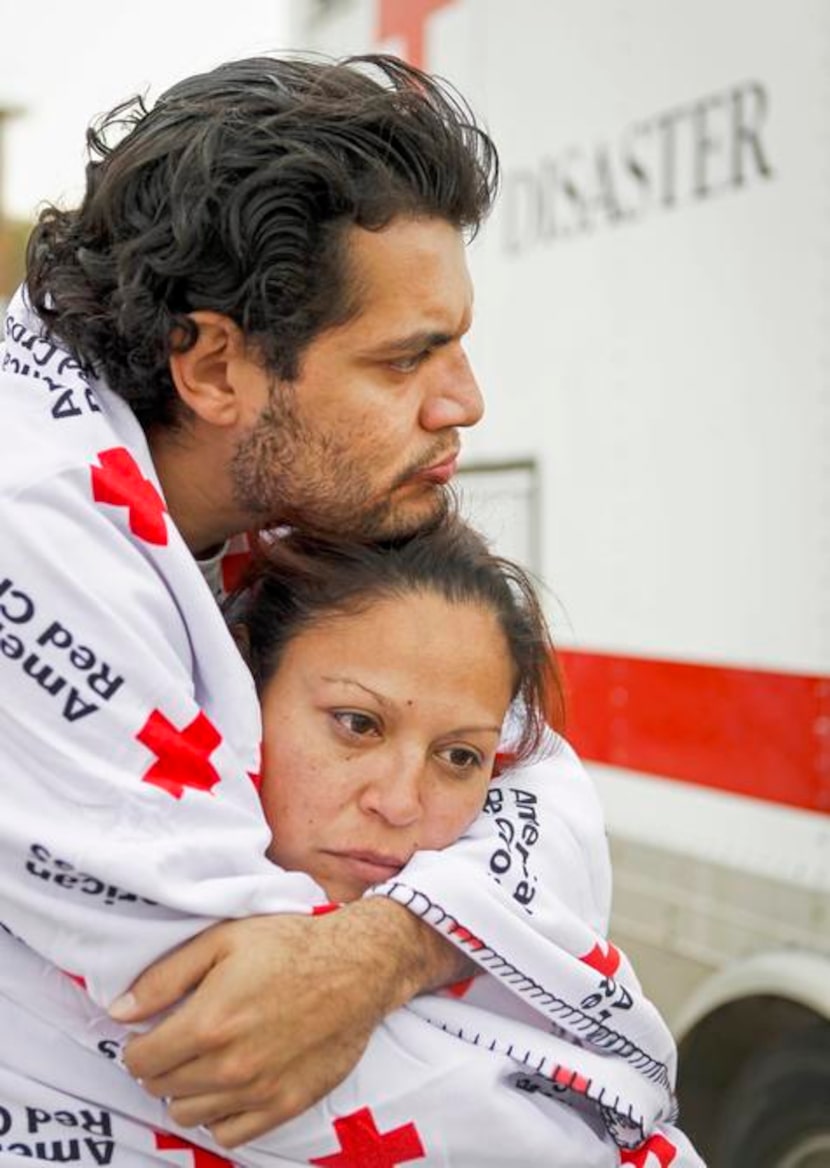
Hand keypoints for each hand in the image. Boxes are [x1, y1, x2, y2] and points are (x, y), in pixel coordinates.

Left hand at [111, 899, 469, 1146]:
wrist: (358, 966)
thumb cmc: (291, 945)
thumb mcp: (223, 940)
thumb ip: (164, 977)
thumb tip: (118, 1012)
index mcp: (209, 1022)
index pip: (140, 1059)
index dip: (138, 1044)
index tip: (151, 1031)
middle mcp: (230, 1065)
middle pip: (161, 1088)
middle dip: (161, 1064)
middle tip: (179, 1040)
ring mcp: (259, 1091)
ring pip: (189, 1115)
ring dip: (186, 1091)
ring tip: (204, 1061)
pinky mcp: (286, 1105)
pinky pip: (229, 1134)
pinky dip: (219, 1115)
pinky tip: (228, 1085)